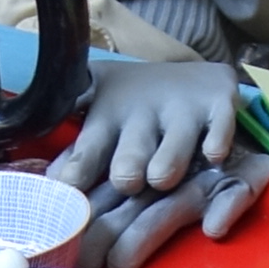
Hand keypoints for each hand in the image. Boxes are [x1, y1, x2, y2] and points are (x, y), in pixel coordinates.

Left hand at [51, 55, 241, 195]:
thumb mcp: (102, 116)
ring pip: (171, 154)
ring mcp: (182, 111)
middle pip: (128, 161)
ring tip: (161, 177)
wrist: (193, 72)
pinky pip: (220, 133)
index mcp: (107, 119)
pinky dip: (217, 145)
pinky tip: (213, 155)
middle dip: (126, 173)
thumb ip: (79, 153)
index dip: (76, 178)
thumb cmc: (136, 104)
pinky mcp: (219, 104)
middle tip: (126, 182)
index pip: (85, 155)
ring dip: (166, 167)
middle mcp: (142, 115)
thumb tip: (48, 185)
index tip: (70, 195)